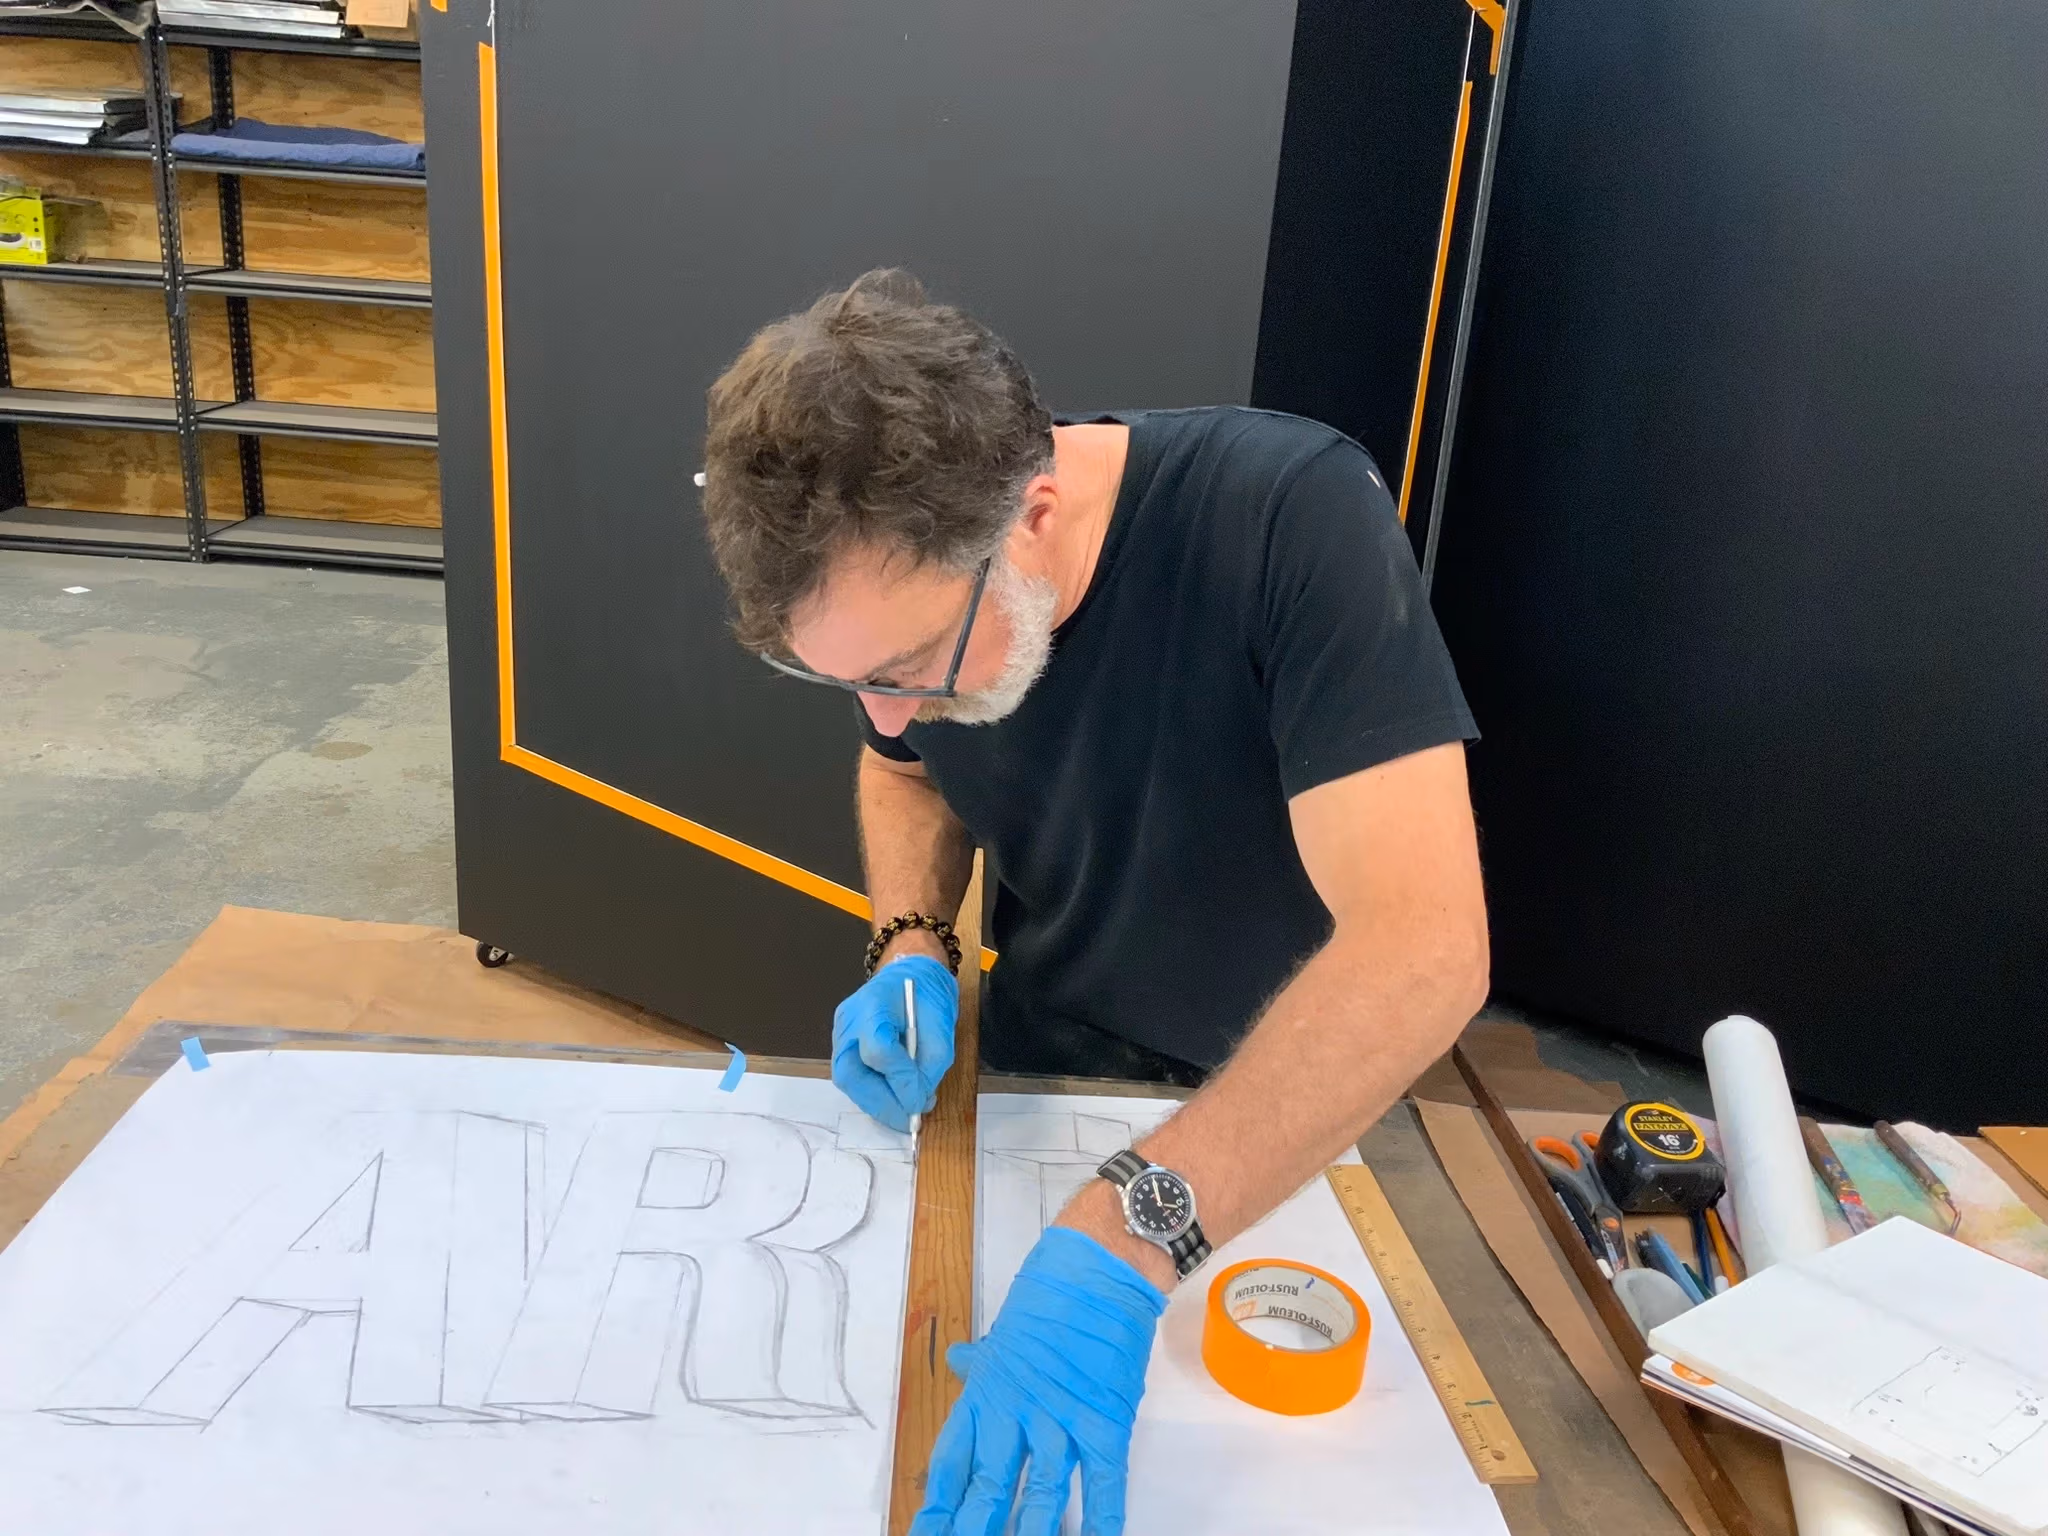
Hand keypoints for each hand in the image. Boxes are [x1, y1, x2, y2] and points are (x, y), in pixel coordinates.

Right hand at [830, 955, 956, 1131]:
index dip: (899, 1081)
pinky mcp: (841, 1045)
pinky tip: (893, 1099)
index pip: (878, 1050)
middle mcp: (848, 1020)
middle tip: (908, 1121)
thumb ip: (929, 1066)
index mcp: (874, 1004)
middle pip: (851, 1073)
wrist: (909, 975)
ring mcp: (840, 1033)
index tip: (920, 1101)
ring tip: (904, 1112)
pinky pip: (852, 1077)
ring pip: (848, 1080)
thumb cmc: (927, 996)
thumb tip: (917, 1102)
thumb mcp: (942, 1029)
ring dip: (876, 1103)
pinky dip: (873, 1094)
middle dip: (881, 1103)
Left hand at [914, 1227, 1164, 1535]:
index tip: (926, 1532)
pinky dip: (1102, 1518)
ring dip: (1031, 1531)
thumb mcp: (1007, 1332)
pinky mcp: (1106, 1421)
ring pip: (1041, 1492)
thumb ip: (982, 1362)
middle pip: (989, 1484)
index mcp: (988, 1393)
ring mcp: (1063, 1419)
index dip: (938, 1503)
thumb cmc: (1052, 1298)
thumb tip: (957, 1362)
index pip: (953, 1460)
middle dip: (975, 1526)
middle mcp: (1018, 1412)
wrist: (1100, 1269)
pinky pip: (1104, 1481)